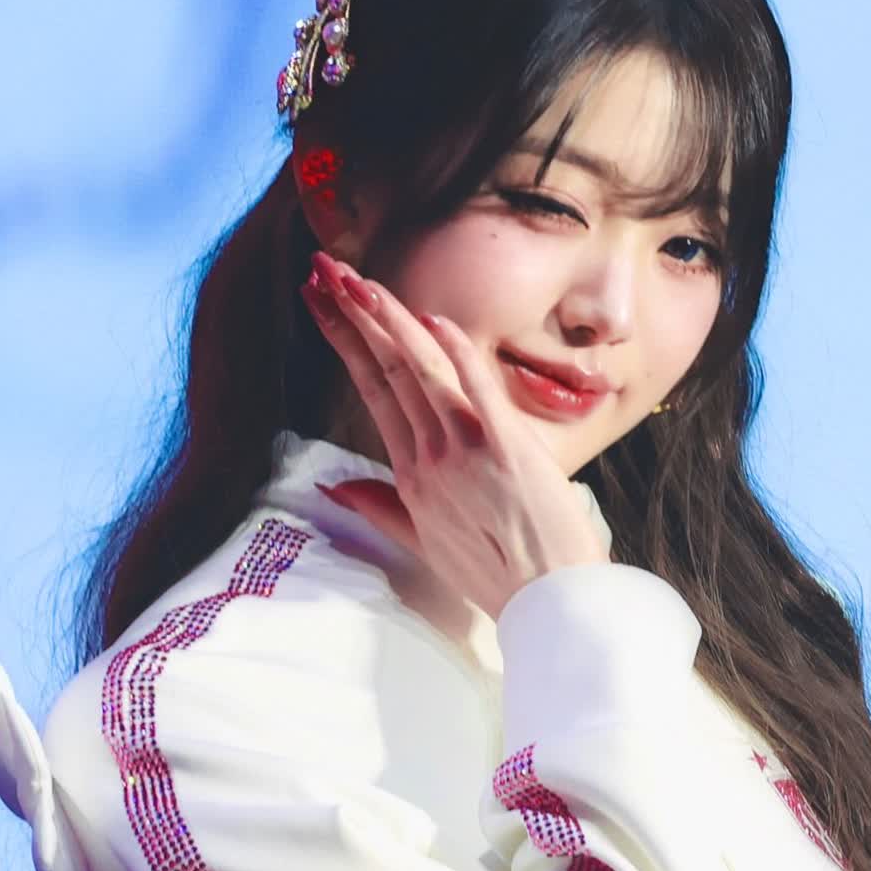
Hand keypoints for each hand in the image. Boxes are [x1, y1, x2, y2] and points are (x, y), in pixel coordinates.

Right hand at [299, 250, 610, 619]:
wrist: (547, 599)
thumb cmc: (495, 573)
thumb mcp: (424, 543)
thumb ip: (379, 507)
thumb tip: (334, 486)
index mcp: (411, 473)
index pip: (370, 390)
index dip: (344, 342)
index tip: (323, 304)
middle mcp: (429, 456)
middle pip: (385, 369)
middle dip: (353, 315)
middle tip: (324, 270)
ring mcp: (465, 449)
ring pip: (418, 370)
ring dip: (388, 320)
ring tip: (358, 280)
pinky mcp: (505, 447)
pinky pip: (475, 389)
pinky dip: (454, 352)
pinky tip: (432, 320)